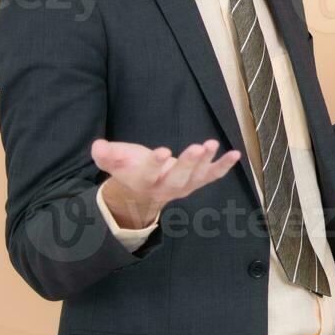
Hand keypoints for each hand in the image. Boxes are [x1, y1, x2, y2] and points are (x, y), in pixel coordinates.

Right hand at [93, 138, 240, 229]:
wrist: (143, 190)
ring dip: (206, 162)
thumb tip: (98, 146)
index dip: (155, 164)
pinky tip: (235, 154)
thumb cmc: (130, 168)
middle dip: (187, 164)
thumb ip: (106, 154)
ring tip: (211, 144)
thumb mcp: (114, 161)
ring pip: (196, 177)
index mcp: (143, 182)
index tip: (163, 151)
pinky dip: (224, 166)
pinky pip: (213, 175)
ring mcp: (185, 186)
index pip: (149, 174)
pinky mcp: (198, 181)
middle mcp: (166, 188)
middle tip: (196, 147)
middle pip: (177, 179)